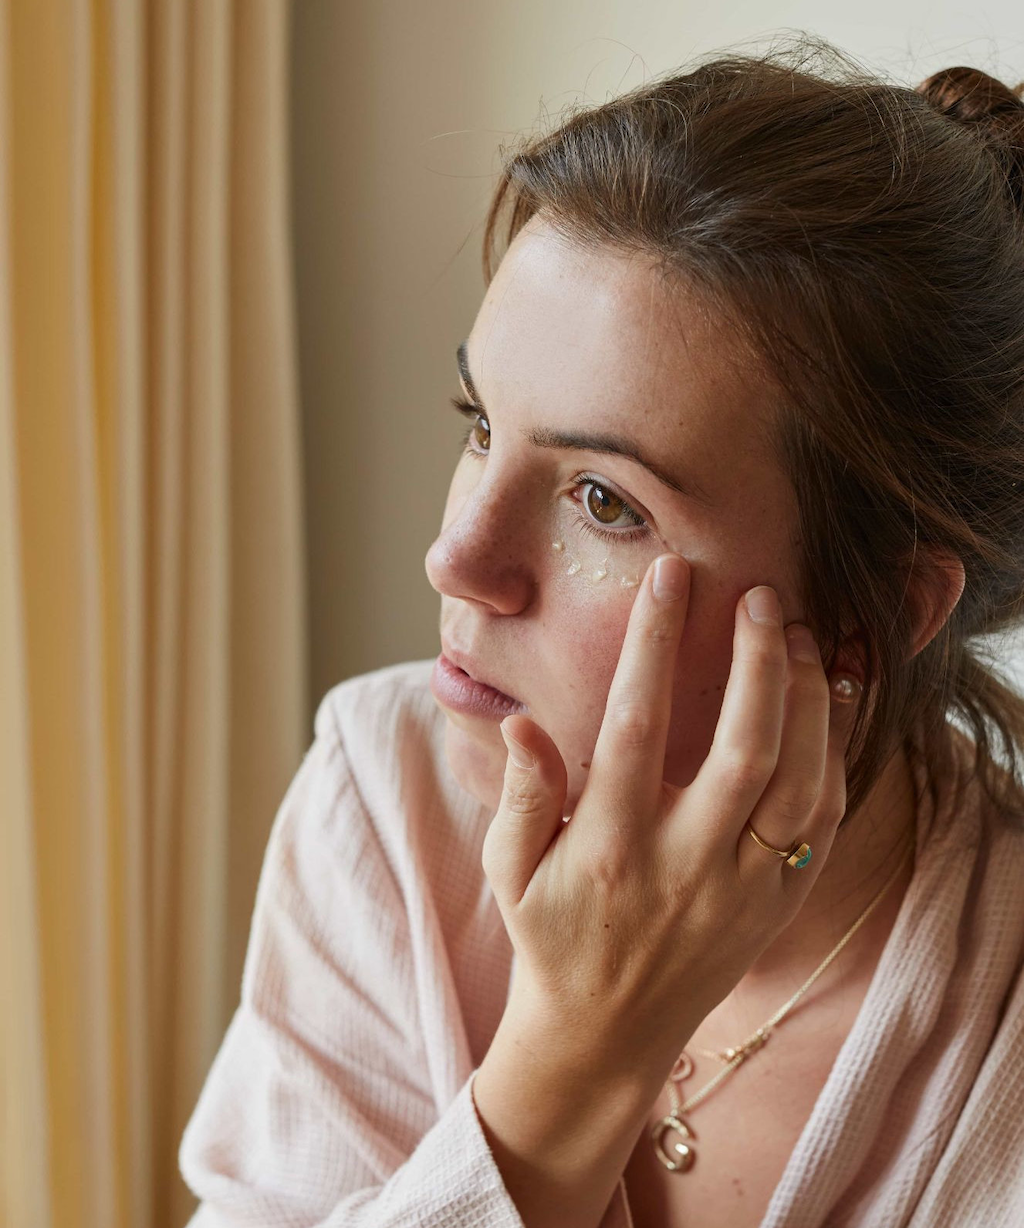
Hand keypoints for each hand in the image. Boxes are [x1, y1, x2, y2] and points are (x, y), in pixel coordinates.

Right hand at [481, 552, 855, 1079]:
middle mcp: (685, 866)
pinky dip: (834, 756)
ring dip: (809, 701)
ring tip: (805, 635)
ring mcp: (740, 890)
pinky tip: (829, 702)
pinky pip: (822, 824)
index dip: (654, 645)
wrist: (606, 1034)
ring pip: (798, 784)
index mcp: (612, 847)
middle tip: (764, 595)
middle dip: (759, 663)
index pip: (636, 726)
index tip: (669, 578)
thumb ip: (523, 796)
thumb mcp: (511, 871)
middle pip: (742, 750)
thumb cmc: (551, 937)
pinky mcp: (776, 905)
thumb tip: (522, 721)